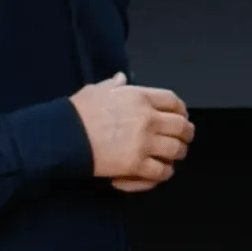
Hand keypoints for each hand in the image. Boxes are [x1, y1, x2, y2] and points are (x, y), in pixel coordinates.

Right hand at [69, 72, 193, 187]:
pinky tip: (161, 171)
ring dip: (177, 153)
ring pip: (176, 150)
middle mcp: (148, 119)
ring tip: (173, 155)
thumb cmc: (79, 112)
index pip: (173, 101)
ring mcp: (144, 143)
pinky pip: (162, 172)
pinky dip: (164, 172)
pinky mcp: (136, 165)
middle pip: (181, 126)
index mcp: (140, 98)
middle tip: (184, 138)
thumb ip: (114, 84)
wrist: (65, 136)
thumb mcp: (97, 89)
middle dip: (186, 133)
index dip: (181, 110)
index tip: (181, 115)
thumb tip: (122, 78)